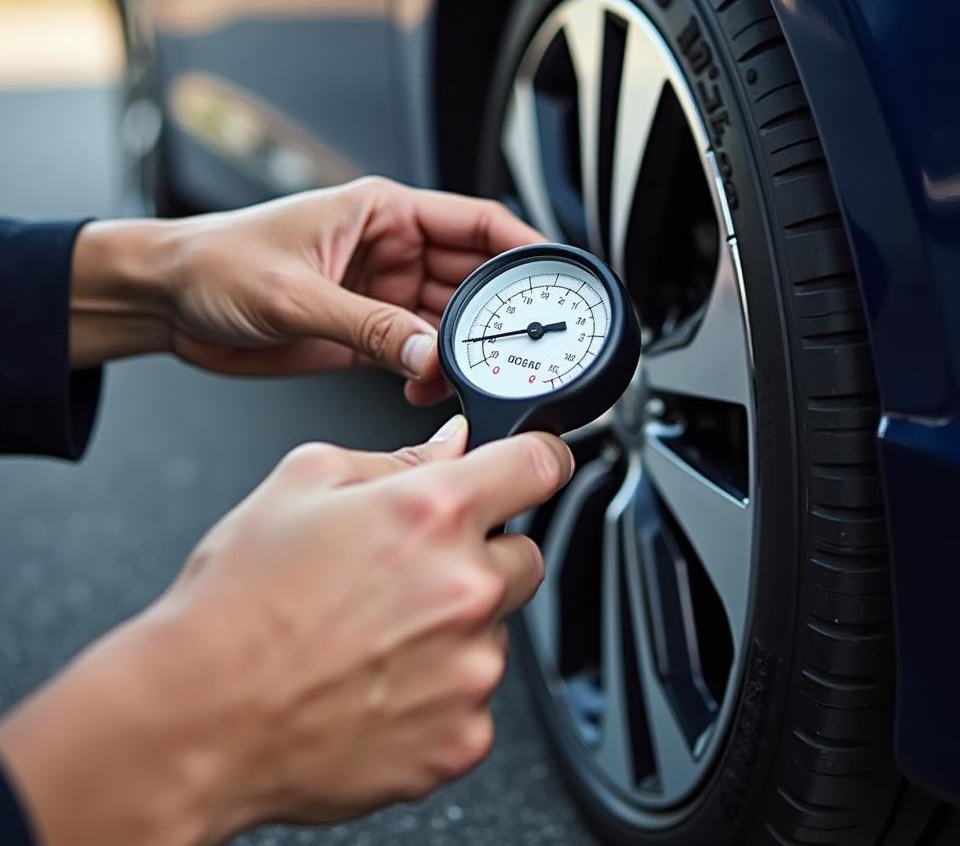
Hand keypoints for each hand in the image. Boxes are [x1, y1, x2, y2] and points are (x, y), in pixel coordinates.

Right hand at [0, 417, 573, 845]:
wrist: (196, 717)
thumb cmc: (237, 603)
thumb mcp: (302, 483)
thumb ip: (396, 457)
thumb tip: (451, 446)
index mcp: (433, 512)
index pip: (540, 464)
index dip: (539, 459)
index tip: (534, 467)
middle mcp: (466, 588)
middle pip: (524, 553)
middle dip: (482, 554)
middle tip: (412, 571)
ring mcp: (471, 668)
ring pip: (498, 628)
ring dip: (457, 625)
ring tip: (378, 634)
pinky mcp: (462, 736)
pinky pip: (475, 696)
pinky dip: (442, 689)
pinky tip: (379, 682)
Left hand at [69, 177, 543, 402]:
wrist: (166, 301)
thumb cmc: (214, 262)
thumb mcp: (295, 292)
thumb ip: (367, 327)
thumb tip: (428, 354)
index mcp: (383, 212)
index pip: (477, 222)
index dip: (524, 248)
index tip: (556, 277)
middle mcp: (391, 250)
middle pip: (472, 278)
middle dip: (497, 313)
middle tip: (516, 347)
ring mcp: (380, 293)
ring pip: (449, 322)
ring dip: (462, 351)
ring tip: (467, 377)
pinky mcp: (363, 333)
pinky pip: (417, 352)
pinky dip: (431, 372)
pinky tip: (428, 387)